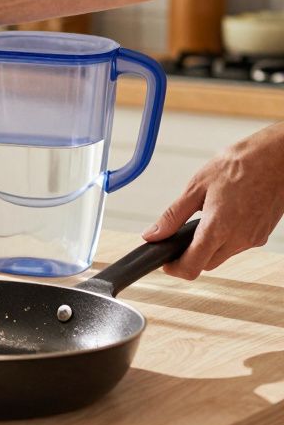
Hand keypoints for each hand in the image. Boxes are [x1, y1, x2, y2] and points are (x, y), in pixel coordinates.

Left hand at [143, 123, 283, 278]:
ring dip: (209, 246)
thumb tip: (153, 234)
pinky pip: (238, 245)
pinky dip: (226, 238)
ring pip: (223, 255)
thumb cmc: (239, 164)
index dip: (174, 268)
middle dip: (190, 255)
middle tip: (179, 235)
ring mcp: (254, 238)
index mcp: (219, 228)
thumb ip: (173, 216)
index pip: (192, 266)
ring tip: (204, 217)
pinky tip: (224, 215)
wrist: (278, 157)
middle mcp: (239, 239)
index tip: (165, 259)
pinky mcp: (263, 234)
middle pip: (206, 264)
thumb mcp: (196, 187)